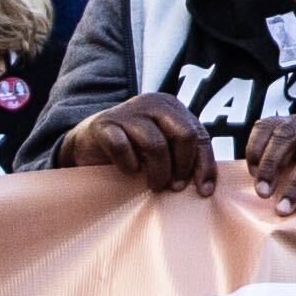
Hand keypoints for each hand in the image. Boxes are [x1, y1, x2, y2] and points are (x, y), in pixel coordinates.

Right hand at [58, 98, 215, 192]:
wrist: (88, 146)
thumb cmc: (134, 151)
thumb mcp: (164, 151)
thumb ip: (185, 158)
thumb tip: (206, 188)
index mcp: (171, 107)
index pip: (199, 135)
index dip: (204, 165)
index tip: (203, 192)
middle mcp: (152, 103)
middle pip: (184, 135)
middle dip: (182, 167)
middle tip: (174, 187)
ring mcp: (127, 111)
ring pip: (156, 145)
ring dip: (158, 172)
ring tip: (153, 185)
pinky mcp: (104, 124)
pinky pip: (123, 147)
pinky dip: (129, 165)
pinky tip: (129, 171)